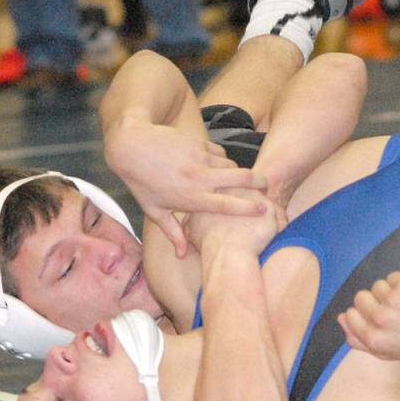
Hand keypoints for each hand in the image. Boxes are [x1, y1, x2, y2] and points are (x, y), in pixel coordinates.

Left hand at [105, 119, 266, 256]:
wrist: (132, 146)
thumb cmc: (142, 182)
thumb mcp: (155, 210)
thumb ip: (173, 233)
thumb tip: (181, 255)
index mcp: (191, 198)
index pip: (227, 205)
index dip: (248, 208)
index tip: (263, 210)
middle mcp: (200, 179)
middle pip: (240, 179)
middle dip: (259, 182)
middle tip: (267, 186)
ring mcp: (201, 159)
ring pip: (232, 166)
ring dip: (238, 172)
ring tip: (242, 179)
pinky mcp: (199, 144)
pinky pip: (221, 153)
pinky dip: (223, 160)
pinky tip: (219, 165)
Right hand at [337, 272, 399, 362]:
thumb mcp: (385, 352)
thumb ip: (358, 339)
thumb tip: (340, 318)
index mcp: (372, 338)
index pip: (349, 314)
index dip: (363, 314)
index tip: (378, 317)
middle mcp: (381, 320)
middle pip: (360, 297)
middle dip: (375, 301)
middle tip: (395, 311)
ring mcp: (394, 301)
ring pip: (378, 285)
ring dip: (390, 292)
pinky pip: (393, 277)